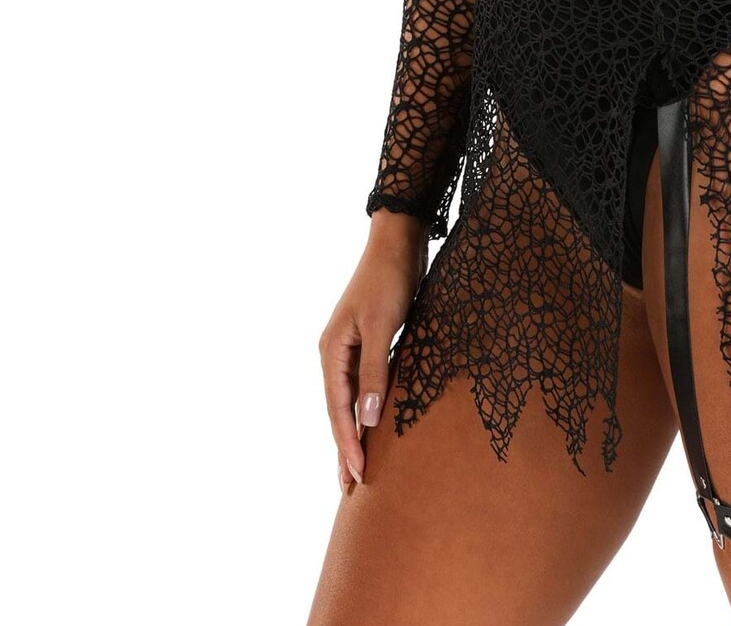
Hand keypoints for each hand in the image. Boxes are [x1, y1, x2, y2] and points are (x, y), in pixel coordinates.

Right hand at [318, 213, 427, 495]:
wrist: (399, 240)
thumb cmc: (389, 280)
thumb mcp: (381, 326)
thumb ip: (373, 371)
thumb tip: (368, 419)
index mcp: (331, 350)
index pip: (338, 408)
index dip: (347, 444)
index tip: (356, 476)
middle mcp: (335, 352)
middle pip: (338, 410)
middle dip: (344, 448)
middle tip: (349, 490)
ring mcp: (350, 347)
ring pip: (350, 400)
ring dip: (354, 434)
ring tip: (357, 468)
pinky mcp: (369, 342)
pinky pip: (363, 386)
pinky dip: (367, 410)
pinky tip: (373, 426)